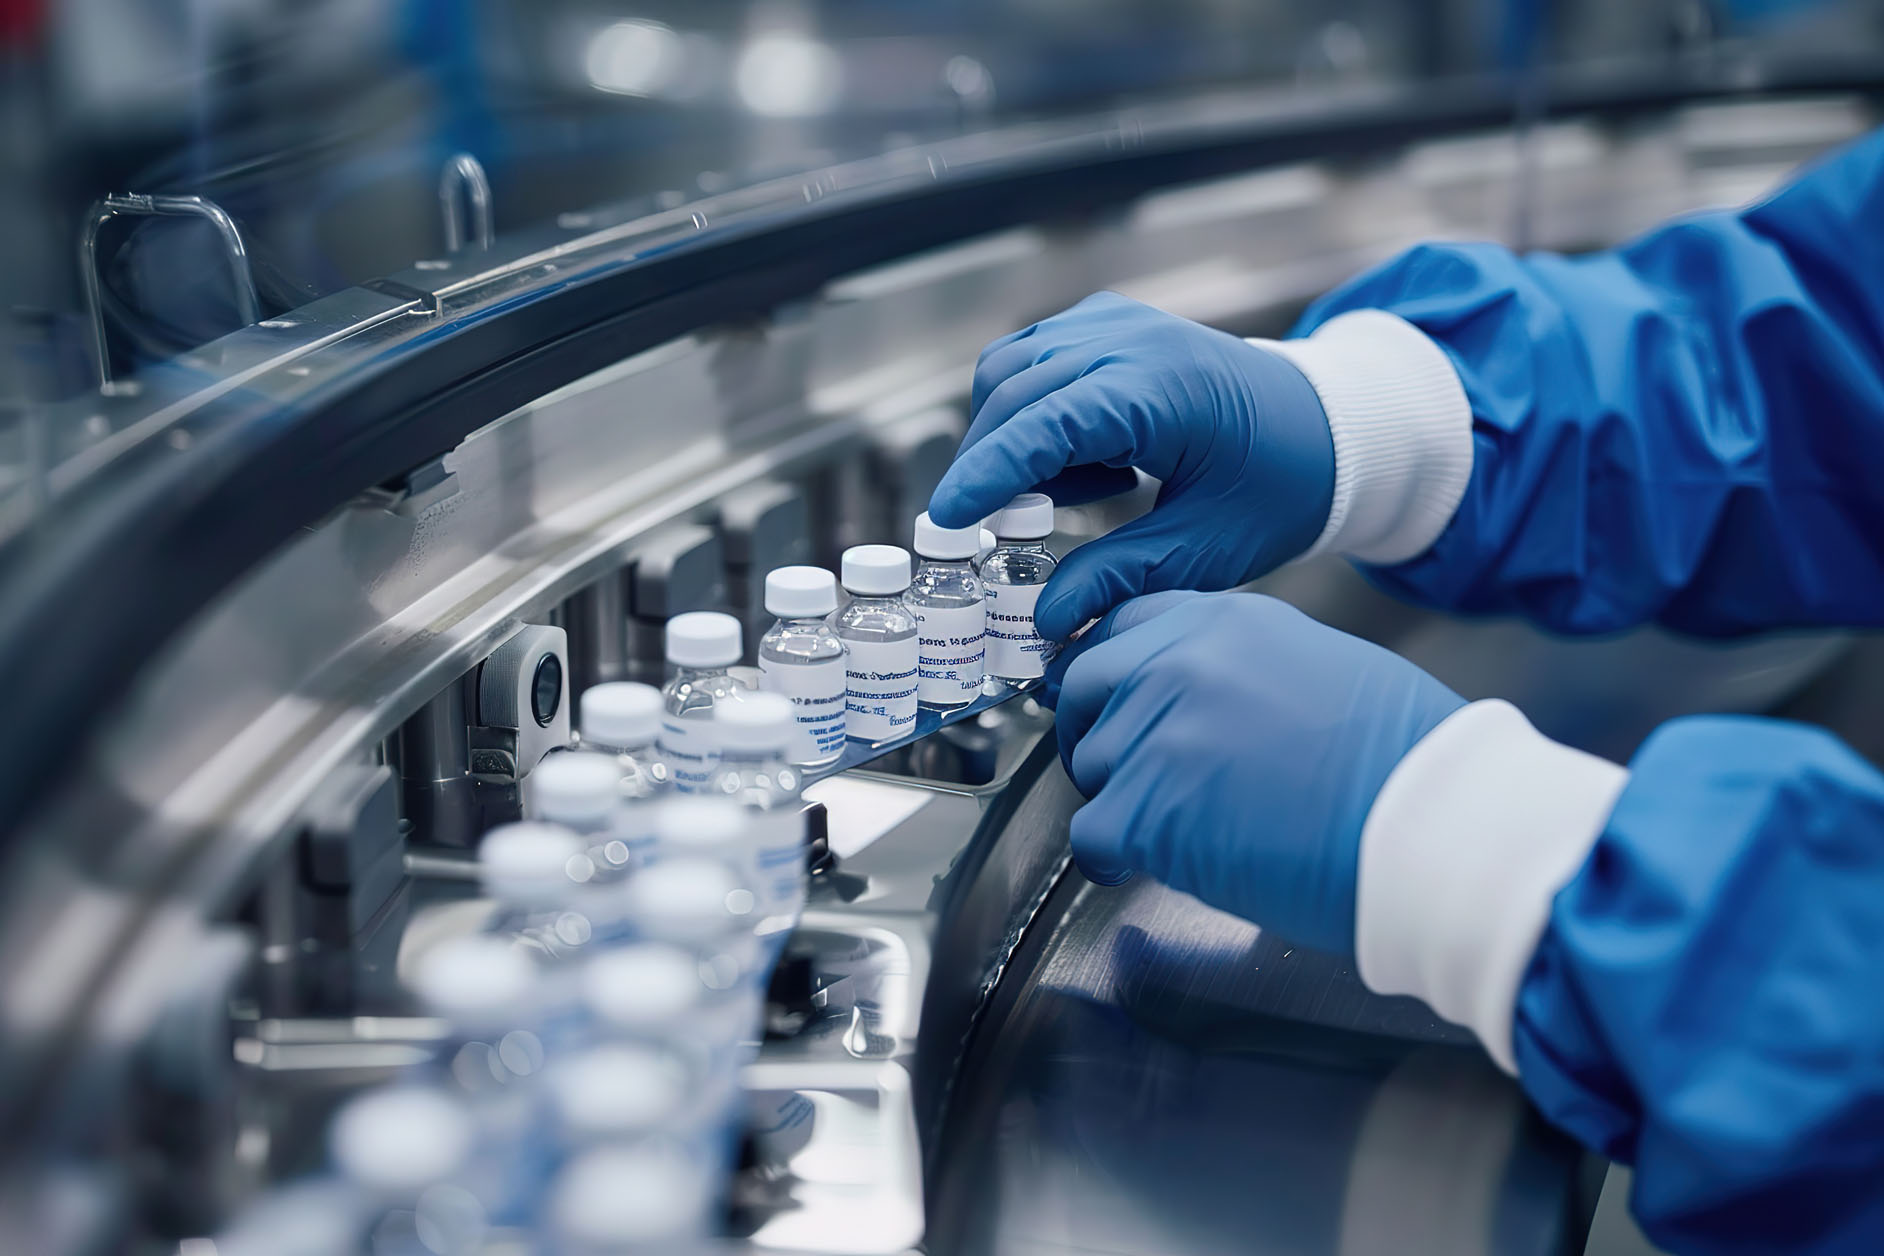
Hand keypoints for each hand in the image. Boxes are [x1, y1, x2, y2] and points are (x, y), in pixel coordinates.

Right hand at [928, 292, 1334, 640]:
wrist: (1331, 424)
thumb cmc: (1281, 483)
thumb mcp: (1207, 550)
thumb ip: (1121, 578)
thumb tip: (1047, 618)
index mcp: (1160, 389)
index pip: (1043, 423)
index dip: (985, 473)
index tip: (945, 520)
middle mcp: (1130, 339)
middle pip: (1012, 393)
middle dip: (988, 465)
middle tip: (990, 536)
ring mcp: (1116, 321)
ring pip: (1011, 370)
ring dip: (1008, 437)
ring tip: (1071, 497)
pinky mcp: (1108, 324)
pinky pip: (1033, 360)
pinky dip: (1031, 413)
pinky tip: (1091, 464)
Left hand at [1047, 591, 1463, 953]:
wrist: (1432, 826)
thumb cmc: (1407, 763)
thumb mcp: (1321, 667)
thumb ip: (1242, 668)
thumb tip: (1206, 699)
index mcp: (1224, 622)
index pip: (1124, 628)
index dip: (1116, 675)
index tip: (1115, 703)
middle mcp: (1178, 663)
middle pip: (1087, 687)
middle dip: (1098, 729)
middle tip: (1126, 772)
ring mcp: (1155, 732)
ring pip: (1092, 764)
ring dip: (1119, 798)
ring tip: (1173, 827)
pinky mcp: (1145, 809)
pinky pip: (1091, 832)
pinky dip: (1111, 856)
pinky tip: (1145, 865)